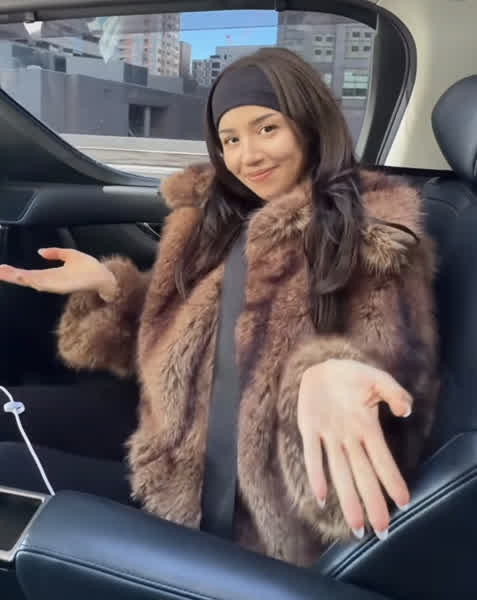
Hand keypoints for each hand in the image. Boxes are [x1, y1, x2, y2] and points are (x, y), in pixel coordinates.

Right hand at [0, 247, 116, 298]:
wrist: (105, 277)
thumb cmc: (91, 269)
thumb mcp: (70, 255)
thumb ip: (55, 252)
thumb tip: (40, 251)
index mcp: (51, 275)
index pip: (29, 274)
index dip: (15, 271)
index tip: (1, 268)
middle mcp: (50, 282)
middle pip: (25, 279)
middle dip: (9, 275)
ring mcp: (54, 285)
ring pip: (30, 281)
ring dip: (16, 277)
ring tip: (3, 272)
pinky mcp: (60, 285)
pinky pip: (42, 282)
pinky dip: (30, 279)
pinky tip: (20, 276)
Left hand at [297, 358, 411, 539]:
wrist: (324, 366)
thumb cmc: (354, 376)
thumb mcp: (378, 379)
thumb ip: (395, 393)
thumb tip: (406, 409)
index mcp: (367, 427)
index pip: (382, 459)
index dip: (392, 479)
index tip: (404, 501)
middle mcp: (349, 438)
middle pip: (363, 474)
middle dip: (372, 502)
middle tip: (381, 530)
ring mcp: (329, 435)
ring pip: (339, 472)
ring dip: (348, 498)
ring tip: (357, 525)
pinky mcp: (309, 428)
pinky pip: (312, 454)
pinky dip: (316, 474)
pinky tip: (319, 495)